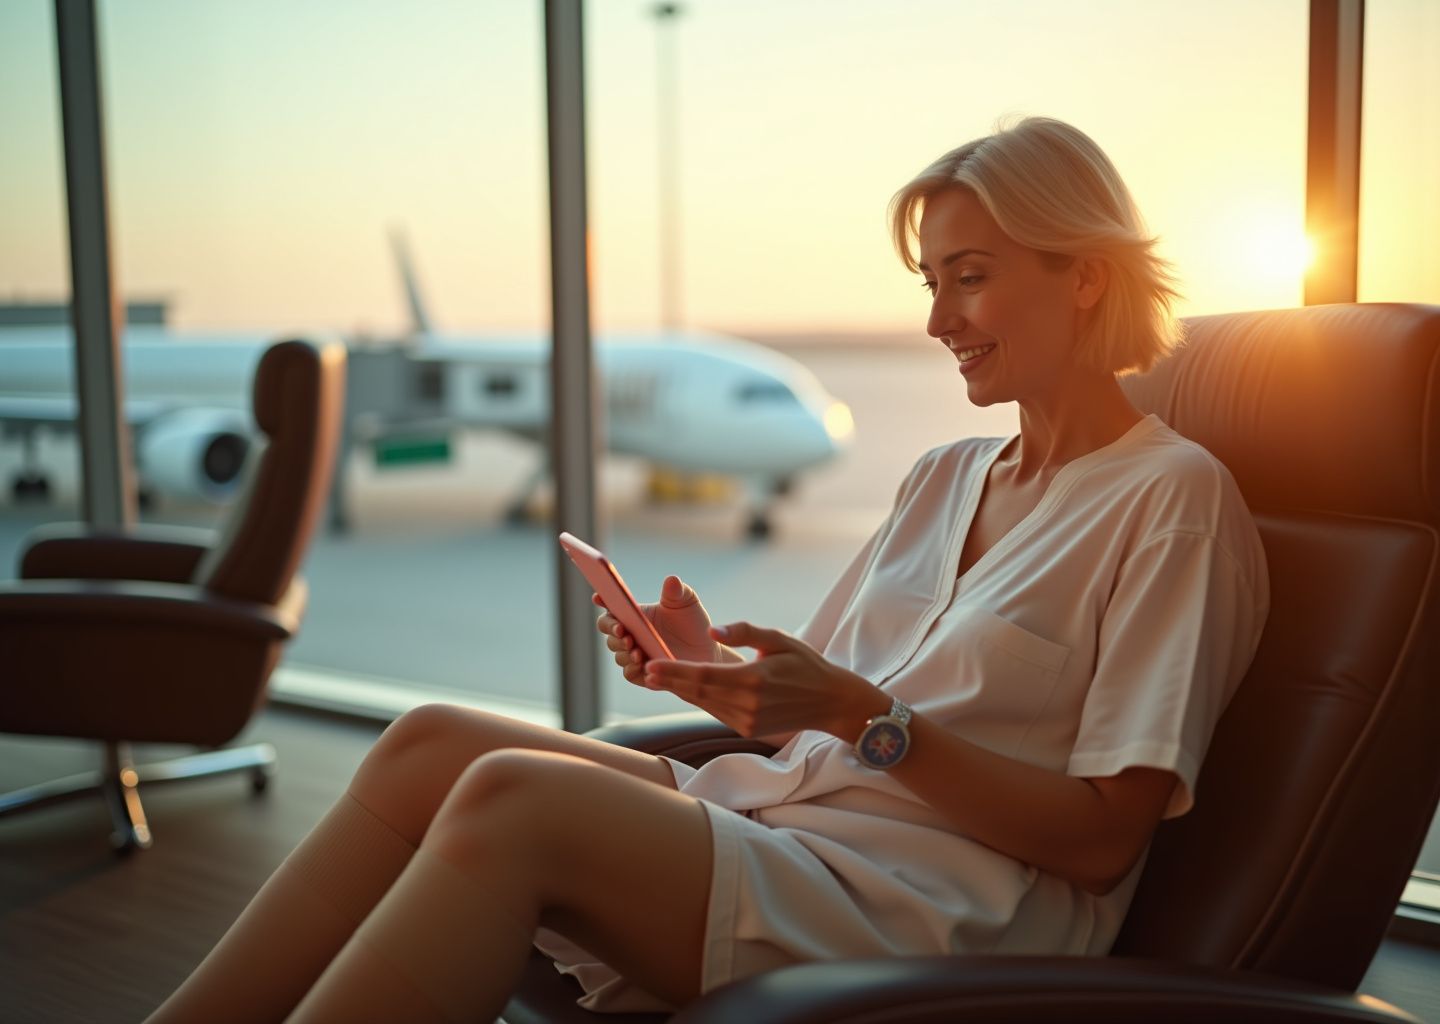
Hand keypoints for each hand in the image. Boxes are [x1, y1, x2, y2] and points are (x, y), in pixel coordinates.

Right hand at [594, 575, 727, 685]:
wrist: (708, 651)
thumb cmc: (693, 623)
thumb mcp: (687, 602)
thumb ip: (677, 591)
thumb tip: (671, 579)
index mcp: (636, 616)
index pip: (612, 609)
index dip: (602, 601)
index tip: (598, 597)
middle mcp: (631, 636)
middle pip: (609, 633)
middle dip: (613, 631)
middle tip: (623, 631)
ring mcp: (636, 656)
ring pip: (619, 655)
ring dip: (625, 652)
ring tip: (637, 651)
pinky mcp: (645, 674)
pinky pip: (630, 673)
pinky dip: (632, 669)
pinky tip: (641, 664)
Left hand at [642, 620, 887, 739]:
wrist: (832, 703)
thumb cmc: (806, 665)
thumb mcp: (780, 639)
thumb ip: (746, 632)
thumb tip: (713, 630)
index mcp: (753, 680)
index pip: (703, 676)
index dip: (674, 672)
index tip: (651, 665)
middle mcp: (747, 705)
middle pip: (698, 692)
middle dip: (670, 682)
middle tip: (646, 670)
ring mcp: (747, 721)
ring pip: (704, 704)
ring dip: (681, 692)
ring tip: (658, 679)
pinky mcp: (748, 729)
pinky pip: (716, 712)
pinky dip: (700, 700)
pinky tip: (686, 689)